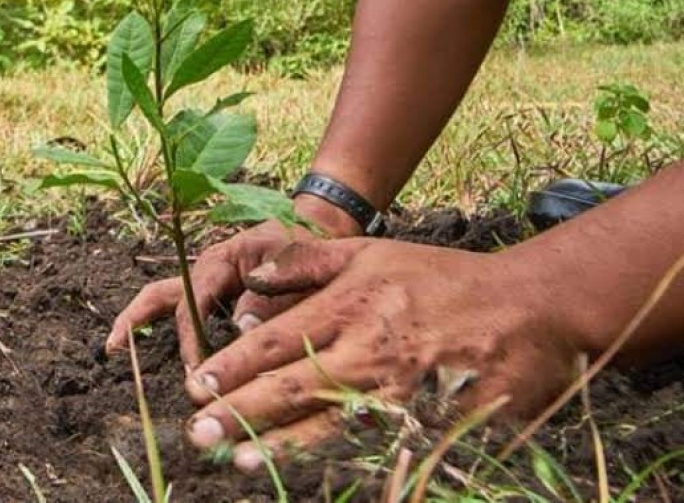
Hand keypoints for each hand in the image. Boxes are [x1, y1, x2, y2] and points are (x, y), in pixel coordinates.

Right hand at [105, 194, 361, 366]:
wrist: (315, 228)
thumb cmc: (303, 245)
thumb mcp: (292, 267)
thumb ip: (270, 298)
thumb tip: (242, 330)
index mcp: (221, 261)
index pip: (193, 302)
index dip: (190, 337)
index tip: (194, 369)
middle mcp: (206, 270)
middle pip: (161, 293)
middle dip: (137, 319)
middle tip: (114, 349)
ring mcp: (208, 281)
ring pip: (164, 298)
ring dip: (140, 320)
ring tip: (114, 347)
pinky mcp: (215, 292)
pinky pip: (184, 309)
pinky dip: (169, 327)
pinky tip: (164, 354)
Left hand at [182, 238, 585, 471]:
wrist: (528, 307)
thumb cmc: (443, 278)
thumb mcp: (372, 253)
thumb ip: (307, 260)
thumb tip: (250, 277)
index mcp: (352, 303)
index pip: (278, 339)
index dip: (234, 365)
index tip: (198, 385)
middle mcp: (370, 348)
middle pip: (292, 385)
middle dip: (240, 410)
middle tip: (198, 432)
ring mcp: (401, 390)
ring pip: (326, 423)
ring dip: (279, 444)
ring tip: (237, 459)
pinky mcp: (431, 420)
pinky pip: (374, 446)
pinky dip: (336, 461)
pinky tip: (306, 473)